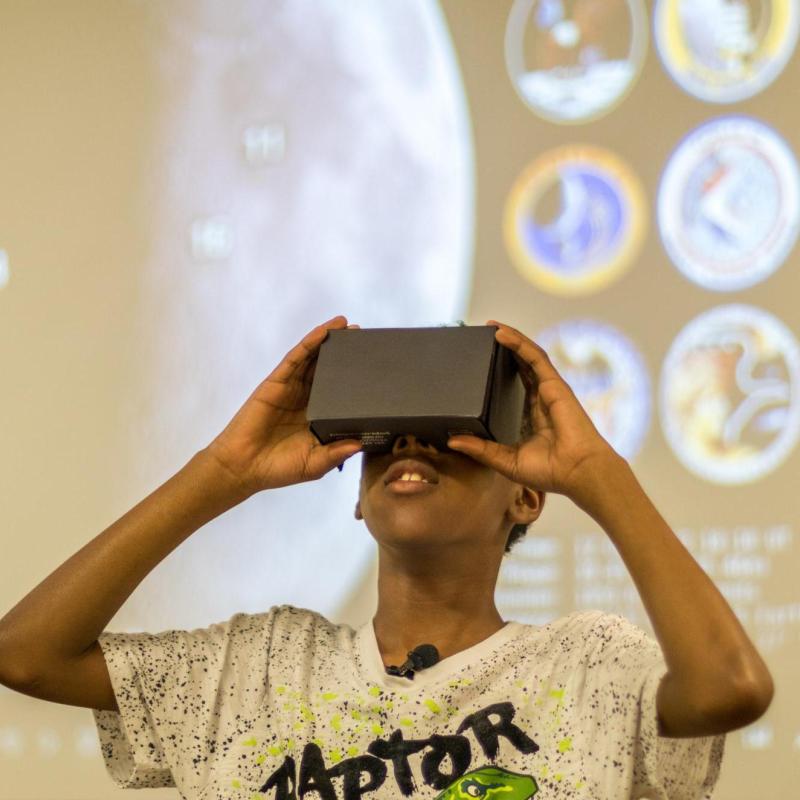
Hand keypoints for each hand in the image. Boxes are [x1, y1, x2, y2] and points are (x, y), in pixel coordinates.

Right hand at [204, 316, 361, 495]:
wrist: (244, 467)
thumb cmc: (279, 468)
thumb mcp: (316, 463)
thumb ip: (337, 453)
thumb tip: (361, 444)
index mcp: (319, 415)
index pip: (341, 390)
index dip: (356, 376)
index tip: (376, 366)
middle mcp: (306, 398)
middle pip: (329, 368)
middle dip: (345, 351)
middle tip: (366, 335)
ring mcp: (291, 388)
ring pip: (313, 358)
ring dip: (329, 339)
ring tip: (347, 324)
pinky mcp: (277, 382)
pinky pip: (295, 358)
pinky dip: (309, 343)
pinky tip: (323, 332)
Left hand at [447, 320, 622, 500]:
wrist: (577, 472)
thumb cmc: (549, 471)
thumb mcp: (505, 460)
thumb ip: (481, 449)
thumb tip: (452, 441)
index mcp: (530, 415)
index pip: (513, 385)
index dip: (499, 371)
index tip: (479, 361)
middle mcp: (539, 398)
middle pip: (520, 365)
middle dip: (504, 349)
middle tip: (483, 335)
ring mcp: (548, 389)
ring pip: (527, 355)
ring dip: (510, 338)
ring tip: (491, 326)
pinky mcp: (554, 384)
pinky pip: (534, 357)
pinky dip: (518, 343)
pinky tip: (502, 334)